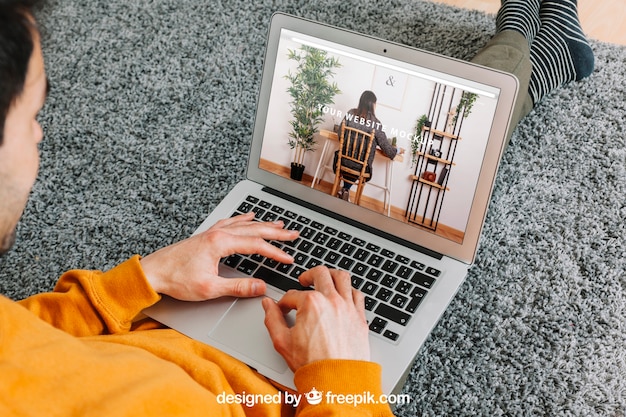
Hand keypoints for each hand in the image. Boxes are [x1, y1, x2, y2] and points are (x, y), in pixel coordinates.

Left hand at [140, 212, 297, 300]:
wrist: (153, 272)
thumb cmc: (176, 279)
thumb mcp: (210, 288)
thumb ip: (238, 287)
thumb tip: (260, 287)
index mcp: (220, 243)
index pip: (257, 245)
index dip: (275, 252)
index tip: (288, 259)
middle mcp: (218, 233)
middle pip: (254, 230)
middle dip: (276, 232)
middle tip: (293, 233)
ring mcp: (212, 232)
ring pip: (244, 224)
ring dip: (263, 224)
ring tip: (278, 224)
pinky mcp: (206, 235)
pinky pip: (230, 222)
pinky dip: (243, 219)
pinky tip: (247, 217)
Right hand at [262, 266, 369, 370]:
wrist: (337, 380)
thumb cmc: (313, 365)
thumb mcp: (282, 342)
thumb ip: (272, 319)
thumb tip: (268, 305)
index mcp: (311, 304)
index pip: (293, 294)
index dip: (284, 302)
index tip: (283, 308)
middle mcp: (331, 300)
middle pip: (320, 273)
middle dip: (308, 275)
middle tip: (303, 280)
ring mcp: (348, 307)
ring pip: (342, 277)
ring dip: (331, 275)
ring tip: (325, 279)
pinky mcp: (360, 317)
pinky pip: (357, 294)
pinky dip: (349, 291)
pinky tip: (344, 295)